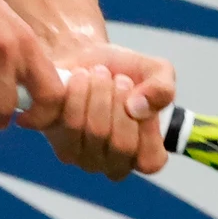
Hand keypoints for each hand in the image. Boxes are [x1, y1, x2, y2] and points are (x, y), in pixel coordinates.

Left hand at [39, 45, 175, 179]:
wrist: (82, 55)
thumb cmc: (122, 70)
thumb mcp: (155, 71)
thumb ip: (163, 89)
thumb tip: (139, 109)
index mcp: (143, 155)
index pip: (150, 161)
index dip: (146, 127)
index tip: (138, 95)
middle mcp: (112, 163)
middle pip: (119, 144)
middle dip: (119, 101)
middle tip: (116, 77)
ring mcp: (81, 156)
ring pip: (92, 132)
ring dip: (96, 92)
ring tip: (96, 73)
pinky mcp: (54, 139)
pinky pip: (66, 122)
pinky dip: (74, 92)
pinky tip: (77, 78)